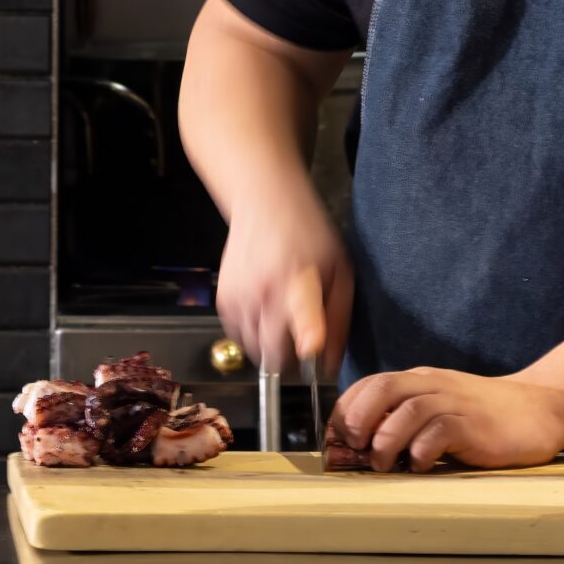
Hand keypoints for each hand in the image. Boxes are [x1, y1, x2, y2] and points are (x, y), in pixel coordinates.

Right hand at [215, 174, 350, 374]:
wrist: (263, 201)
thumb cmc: (307, 233)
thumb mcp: (340, 270)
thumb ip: (338, 318)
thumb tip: (332, 362)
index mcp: (300, 281)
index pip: (303, 313)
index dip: (308, 334)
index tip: (311, 347)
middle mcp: (265, 291)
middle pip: (273, 354)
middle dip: (290, 361)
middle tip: (301, 345)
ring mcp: (240, 296)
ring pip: (254, 350)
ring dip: (269, 347)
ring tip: (281, 319)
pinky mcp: (223, 300)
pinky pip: (237, 335)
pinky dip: (251, 334)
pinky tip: (264, 310)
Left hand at [332, 368, 563, 471]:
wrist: (540, 408)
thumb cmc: (483, 416)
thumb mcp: (439, 409)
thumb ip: (406, 420)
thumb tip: (362, 446)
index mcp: (419, 380)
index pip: (370, 384)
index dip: (346, 410)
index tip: (335, 438)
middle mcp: (433, 385)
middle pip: (382, 389)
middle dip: (358, 420)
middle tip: (354, 449)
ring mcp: (456, 403)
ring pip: (408, 410)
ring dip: (386, 440)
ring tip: (383, 464)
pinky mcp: (476, 425)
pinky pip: (441, 431)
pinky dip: (422, 450)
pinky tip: (421, 465)